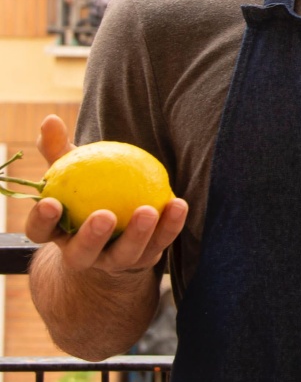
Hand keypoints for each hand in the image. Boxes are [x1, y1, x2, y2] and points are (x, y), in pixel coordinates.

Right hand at [23, 115, 187, 275]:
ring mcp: (114, 261)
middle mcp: (82, 254)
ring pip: (126, 254)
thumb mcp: (71, 171)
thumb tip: (51, 119)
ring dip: (138, 234)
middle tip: (105, 215)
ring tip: (149, 210)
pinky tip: (178, 203)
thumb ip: (58, 149)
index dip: (41, 221)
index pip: (40, 232)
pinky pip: (160, 243)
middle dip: (92, 237)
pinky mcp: (144, 260)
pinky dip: (170, 225)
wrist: (116, 230)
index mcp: (57, 234)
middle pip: (82, 253)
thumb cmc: (87, 191)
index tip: (51, 203)